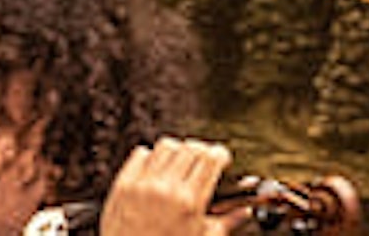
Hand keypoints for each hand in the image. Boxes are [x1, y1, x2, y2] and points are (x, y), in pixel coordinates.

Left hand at [101, 137, 248, 235]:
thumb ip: (227, 223)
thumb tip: (245, 211)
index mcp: (190, 202)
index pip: (211, 159)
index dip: (221, 154)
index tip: (222, 159)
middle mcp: (166, 189)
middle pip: (191, 147)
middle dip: (202, 151)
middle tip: (203, 161)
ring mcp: (143, 184)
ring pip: (166, 145)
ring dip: (178, 151)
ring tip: (180, 164)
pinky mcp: (124, 184)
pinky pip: (141, 154)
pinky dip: (151, 156)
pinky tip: (156, 169)